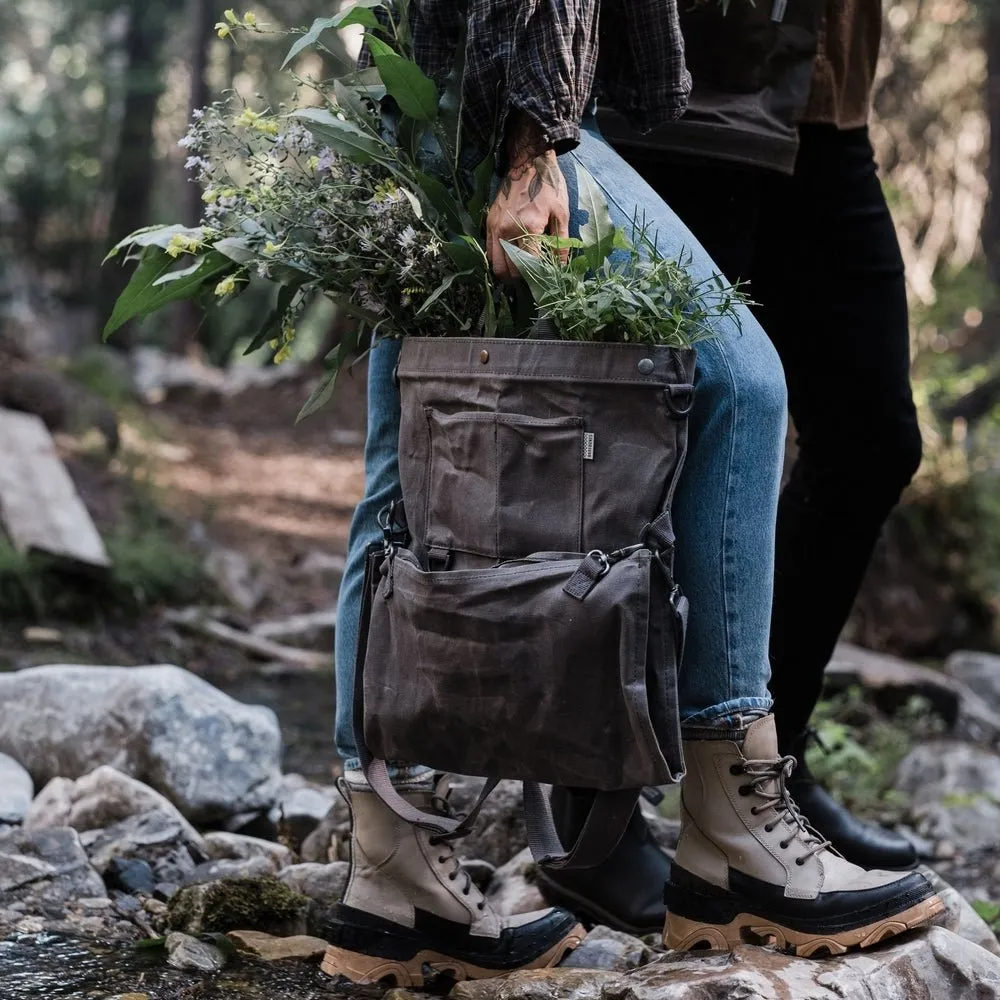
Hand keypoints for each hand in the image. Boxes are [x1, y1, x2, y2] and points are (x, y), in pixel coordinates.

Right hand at [486, 114, 569, 281]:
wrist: (527, 161)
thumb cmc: (548, 185)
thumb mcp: (561, 213)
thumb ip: (560, 242)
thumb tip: (560, 266)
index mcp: (529, 228)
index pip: (529, 265)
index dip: (537, 277)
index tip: (544, 280)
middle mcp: (508, 230)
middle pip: (510, 271)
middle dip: (521, 279)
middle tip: (532, 279)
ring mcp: (495, 227)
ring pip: (496, 265)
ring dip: (507, 273)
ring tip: (519, 273)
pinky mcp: (488, 223)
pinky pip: (489, 251)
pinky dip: (498, 260)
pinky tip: (509, 260)